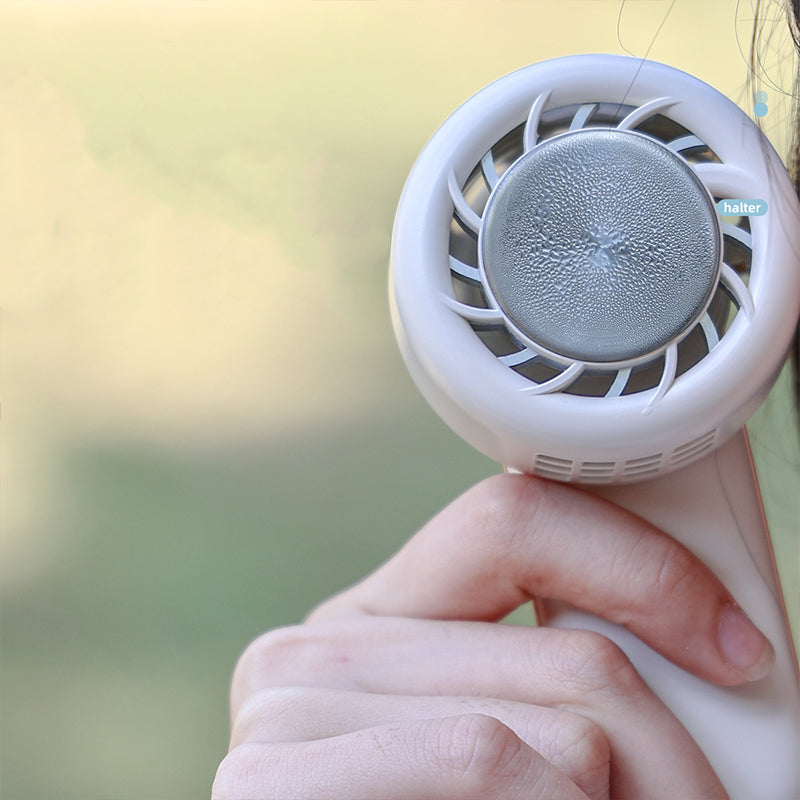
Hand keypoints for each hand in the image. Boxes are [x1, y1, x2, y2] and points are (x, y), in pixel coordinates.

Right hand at [212, 474, 773, 798]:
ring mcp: (281, 712)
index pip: (509, 521)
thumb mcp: (501, 729)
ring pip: (554, 731)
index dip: (639, 569)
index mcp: (368, 619)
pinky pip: (483, 755)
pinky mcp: (269, 780)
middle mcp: (312, 646)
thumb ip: (540, 671)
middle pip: (568, 654)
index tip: (729, 646)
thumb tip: (700, 638)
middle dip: (666, 747)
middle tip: (697, 799)